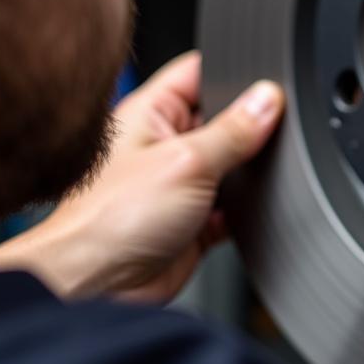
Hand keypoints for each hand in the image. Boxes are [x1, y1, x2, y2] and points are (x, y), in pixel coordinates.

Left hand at [0, 51, 283, 303]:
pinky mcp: (193, 220)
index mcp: (151, 113)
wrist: (96, 290)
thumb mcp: (187, 161)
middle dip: (247, 127)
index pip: (200, 73)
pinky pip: (232, 205)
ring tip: (246, 178)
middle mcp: (164, 144)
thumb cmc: (111, 221)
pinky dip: (244, 209)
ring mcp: (179, 182)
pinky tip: (243, 212)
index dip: (234, 74)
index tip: (267, 85)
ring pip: (232, 164)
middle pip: (223, 118)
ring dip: (246, 172)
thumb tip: (267, 99)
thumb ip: (233, 130)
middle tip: (259, 137)